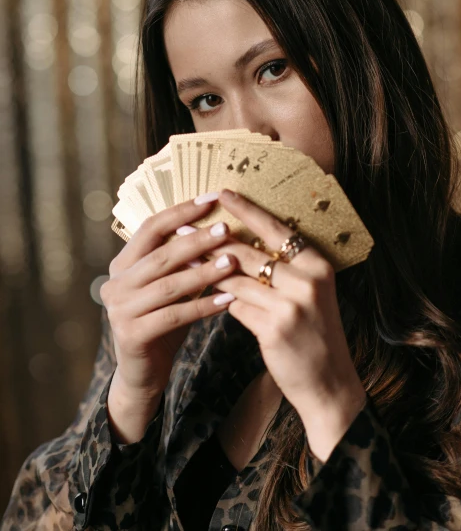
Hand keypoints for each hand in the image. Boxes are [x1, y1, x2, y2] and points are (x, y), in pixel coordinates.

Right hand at [100, 195, 236, 441]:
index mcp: (122, 264)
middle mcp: (115, 283)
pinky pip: (174, 315)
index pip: (150, 228)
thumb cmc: (162, 321)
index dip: (181, 212)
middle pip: (161, 254)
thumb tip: (220, 228)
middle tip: (226, 229)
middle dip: (196, 240)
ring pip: (169, 284)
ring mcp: (120, 310)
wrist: (142, 373)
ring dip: (204, 272)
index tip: (211, 199)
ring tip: (232, 261)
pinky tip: (228, 299)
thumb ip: (183, 262)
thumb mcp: (169, 287)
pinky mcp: (131, 335)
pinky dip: (202, 306)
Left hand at [211, 189, 366, 459]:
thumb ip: (284, 270)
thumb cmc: (315, 334)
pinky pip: (236, 306)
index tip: (222, 193)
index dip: (247, 210)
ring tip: (181, 254)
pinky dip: (218, 298)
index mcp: (318, 265)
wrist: (330, 383)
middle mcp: (308, 281)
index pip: (276, 229)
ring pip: (238, 278)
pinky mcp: (274, 329)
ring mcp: (292, 305)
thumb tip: (239, 244)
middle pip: (251, 252)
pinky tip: (198, 291)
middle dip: (213, 239)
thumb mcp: (310, 294)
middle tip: (184, 226)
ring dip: (206, 266)